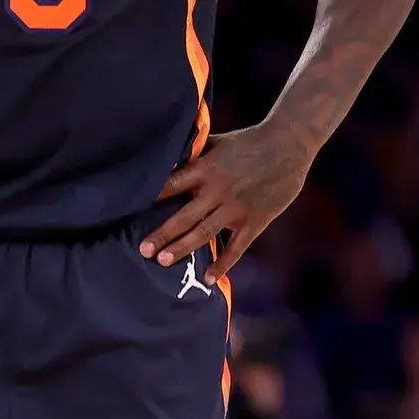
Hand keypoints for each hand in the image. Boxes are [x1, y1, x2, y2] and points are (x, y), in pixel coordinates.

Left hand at [139, 124, 311, 283]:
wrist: (288, 145)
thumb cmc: (248, 140)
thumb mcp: (216, 142)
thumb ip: (194, 153)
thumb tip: (166, 157)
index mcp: (204, 168)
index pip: (170, 185)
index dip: (151, 198)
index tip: (129, 211)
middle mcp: (217, 190)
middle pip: (183, 216)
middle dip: (162, 234)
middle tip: (143, 249)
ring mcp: (236, 207)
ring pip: (204, 233)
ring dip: (183, 248)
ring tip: (163, 261)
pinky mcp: (255, 220)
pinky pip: (237, 247)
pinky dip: (223, 263)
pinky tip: (209, 278)